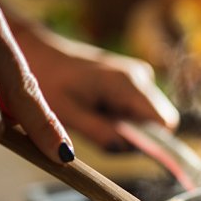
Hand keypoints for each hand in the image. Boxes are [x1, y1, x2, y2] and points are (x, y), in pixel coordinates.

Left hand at [18, 29, 179, 150]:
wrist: (36, 53)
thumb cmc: (47, 81)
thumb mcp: (68, 114)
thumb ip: (100, 133)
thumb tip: (125, 148)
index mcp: (127, 84)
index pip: (164, 123)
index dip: (151, 142)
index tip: (122, 143)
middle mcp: (141, 76)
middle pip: (160, 122)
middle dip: (137, 136)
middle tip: (100, 130)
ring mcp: (139, 75)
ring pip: (150, 117)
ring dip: (128, 127)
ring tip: (94, 116)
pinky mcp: (133, 78)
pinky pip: (140, 109)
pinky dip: (123, 117)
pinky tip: (97, 109)